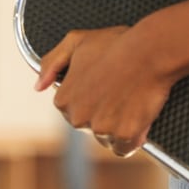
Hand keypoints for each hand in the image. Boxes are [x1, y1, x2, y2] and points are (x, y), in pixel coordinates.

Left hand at [34, 22, 173, 156]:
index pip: (73, 110)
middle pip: (90, 127)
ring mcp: (102, 128)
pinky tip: (139, 117)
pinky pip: (126, 147)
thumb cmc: (117, 43)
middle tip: (120, 91)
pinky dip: (133, 137)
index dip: (91, 98)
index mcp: (64, 99)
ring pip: (107, 139)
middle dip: (104, 114)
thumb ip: (51, 62)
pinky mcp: (124, 135)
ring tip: (131, 101)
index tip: (105, 84)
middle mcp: (78, 118)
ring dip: (118, 127)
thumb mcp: (76, 41)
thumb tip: (37, 86)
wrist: (152, 50)